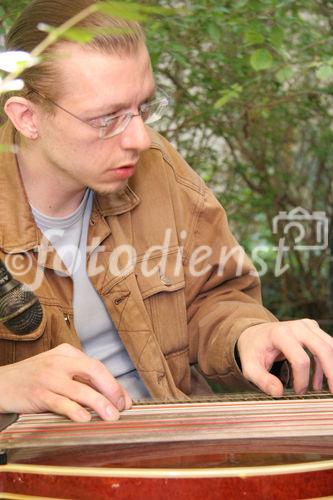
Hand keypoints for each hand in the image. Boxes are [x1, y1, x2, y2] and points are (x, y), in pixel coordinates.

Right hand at [0, 343, 131, 421]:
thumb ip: (79, 377)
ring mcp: (49, 377)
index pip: (98, 366)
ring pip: (80, 389)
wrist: (1, 383)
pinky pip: (61, 402)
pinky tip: (85, 419)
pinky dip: (75, 411)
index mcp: (67, 353)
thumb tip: (109, 394)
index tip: (125, 400)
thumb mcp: (57, 368)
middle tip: (122, 407)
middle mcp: (60, 361)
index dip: (114, 384)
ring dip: (99, 403)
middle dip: (112, 389)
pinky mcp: (38, 394)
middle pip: (94, 371)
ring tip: (111, 416)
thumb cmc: (33, 377)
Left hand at [237, 319, 332, 395]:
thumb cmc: (253, 351)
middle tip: (332, 393)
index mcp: (279, 334)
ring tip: (328, 389)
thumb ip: (262, 380)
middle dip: (332, 372)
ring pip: (330, 346)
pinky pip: (326, 346)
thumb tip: (278, 393)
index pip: (300, 360)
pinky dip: (326, 365)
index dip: (303, 379)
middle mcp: (296, 327)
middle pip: (323, 349)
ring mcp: (306, 325)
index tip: (298, 392)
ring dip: (332, 368)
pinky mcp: (312, 328)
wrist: (254, 334)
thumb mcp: (250, 368)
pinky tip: (317, 383)